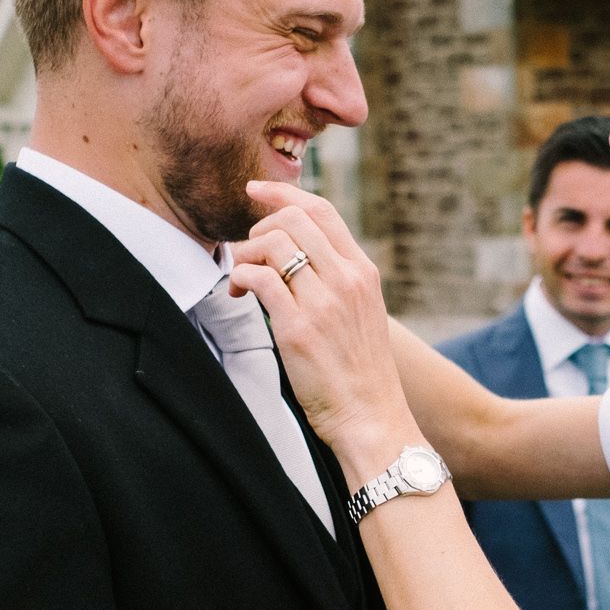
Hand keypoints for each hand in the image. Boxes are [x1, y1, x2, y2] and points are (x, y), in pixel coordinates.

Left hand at [232, 183, 417, 472]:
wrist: (371, 417)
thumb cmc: (360, 372)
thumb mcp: (362, 314)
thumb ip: (337, 282)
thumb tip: (297, 257)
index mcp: (363, 272)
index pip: (322, 212)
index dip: (284, 194)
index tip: (256, 191)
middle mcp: (347, 279)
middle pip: (293, 219)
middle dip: (259, 227)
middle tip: (247, 252)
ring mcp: (324, 302)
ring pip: (273, 243)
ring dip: (245, 253)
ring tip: (241, 280)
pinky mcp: (298, 328)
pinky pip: (259, 278)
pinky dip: (240, 277)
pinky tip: (238, 292)